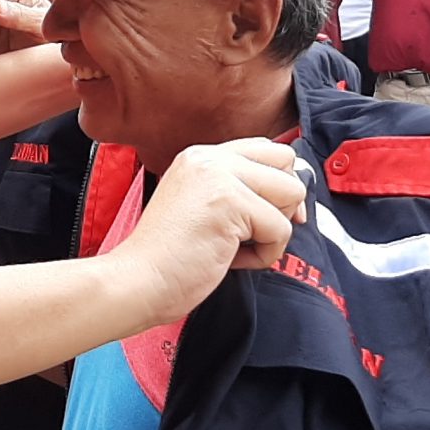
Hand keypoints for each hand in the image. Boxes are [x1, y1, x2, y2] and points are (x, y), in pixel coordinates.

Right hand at [106, 139, 305, 329]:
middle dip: (286, 200)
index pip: (266, 148)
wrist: (138, 281)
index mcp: (201, 157)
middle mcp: (210, 158)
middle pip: (286, 161)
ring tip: (239, 248)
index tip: (271, 214)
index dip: (279, 182)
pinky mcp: (230, 203)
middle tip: (262, 231)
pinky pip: (280, 229)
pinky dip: (265, 254)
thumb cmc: (169, 257)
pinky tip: (232, 260)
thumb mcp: (201, 206)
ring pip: (291, 193)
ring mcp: (220, 177)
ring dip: (275, 230)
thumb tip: (292, 193)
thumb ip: (235, 190)